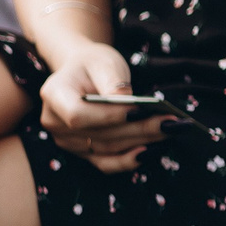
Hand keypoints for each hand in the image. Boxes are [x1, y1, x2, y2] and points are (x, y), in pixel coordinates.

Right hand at [35, 37, 168, 172]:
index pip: (78, 115)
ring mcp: (65, 140)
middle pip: (99, 135)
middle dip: (139, 129)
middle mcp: (54, 122)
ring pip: (107, 149)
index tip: (141, 110)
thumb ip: (113, 82)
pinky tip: (150, 151)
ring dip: (141, 142)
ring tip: (170, 130)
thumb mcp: (103, 62)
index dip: (109, 117)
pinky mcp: (81, 152)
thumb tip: (128, 104)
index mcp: (53, 95)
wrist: (81, 73)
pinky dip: (129, 160)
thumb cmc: (93, 64)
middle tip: (172, 122)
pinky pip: (105, 163)